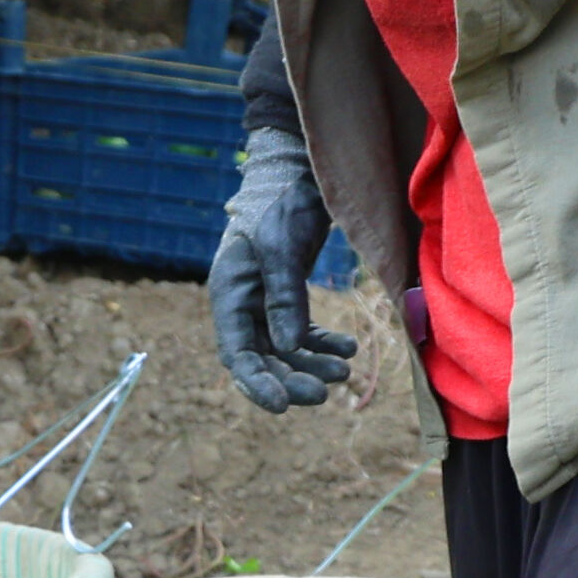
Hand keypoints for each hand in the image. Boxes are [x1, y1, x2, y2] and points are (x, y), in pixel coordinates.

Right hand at [209, 129, 354, 411]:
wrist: (298, 171)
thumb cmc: (282, 202)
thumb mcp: (281, 247)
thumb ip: (284, 297)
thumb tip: (287, 348)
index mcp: (229, 292)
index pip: (236, 352)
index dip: (256, 383)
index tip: (282, 406)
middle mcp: (242, 302)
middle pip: (262, 358)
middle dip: (291, 379)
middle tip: (325, 392)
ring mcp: (264, 300)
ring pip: (284, 350)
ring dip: (311, 365)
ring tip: (344, 373)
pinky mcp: (287, 295)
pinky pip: (302, 332)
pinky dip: (322, 344)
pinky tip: (348, 349)